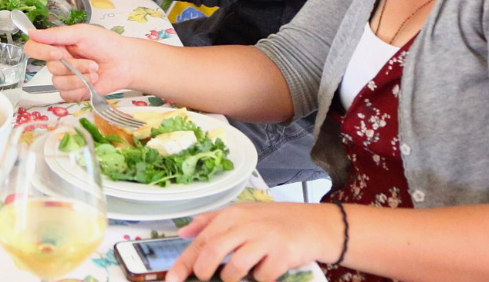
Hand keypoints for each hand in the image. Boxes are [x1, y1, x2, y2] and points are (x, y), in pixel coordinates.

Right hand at [23, 23, 137, 98]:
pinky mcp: (73, 91)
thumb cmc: (106, 43)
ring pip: (58, 82)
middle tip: (91, 61)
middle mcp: (58, 61)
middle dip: (73, 66)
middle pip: (50, 68)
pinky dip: (81, 89)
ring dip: (80, 77)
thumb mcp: (81, 33)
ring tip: (95, 71)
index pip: (33, 48)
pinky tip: (93, 82)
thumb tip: (31, 33)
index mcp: (56, 44)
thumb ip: (56, 34)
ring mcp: (65, 77)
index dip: (41, 52)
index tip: (57, 53)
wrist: (125, 63)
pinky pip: (66, 94)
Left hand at [166, 203, 343, 281]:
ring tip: (239, 274)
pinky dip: (260, 279)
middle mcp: (246, 224)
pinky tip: (265, 271)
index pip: (202, 240)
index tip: (173, 278)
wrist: (315, 224)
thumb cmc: (274, 221)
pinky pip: (262, 276)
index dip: (184, 261)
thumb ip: (210, 222)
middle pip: (213, 251)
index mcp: (232, 215)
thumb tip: (183, 232)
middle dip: (203, 271)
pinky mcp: (283, 254)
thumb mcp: (242, 213)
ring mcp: (265, 239)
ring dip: (232, 277)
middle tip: (204, 278)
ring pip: (235, 268)